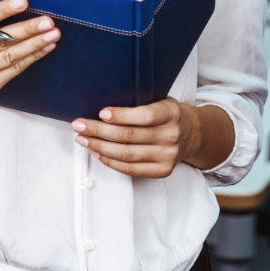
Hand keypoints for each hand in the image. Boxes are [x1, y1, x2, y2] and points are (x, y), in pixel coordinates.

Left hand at [71, 98, 226, 177]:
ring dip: (99, 147)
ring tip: (82, 139)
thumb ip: (140, 101)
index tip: (101, 112)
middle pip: (129, 136)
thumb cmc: (166, 113)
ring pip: (126, 154)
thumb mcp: (160, 99)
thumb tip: (102, 102)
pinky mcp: (162, 171)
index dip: (122, 115)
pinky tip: (96, 152)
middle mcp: (171, 135)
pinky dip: (109, 161)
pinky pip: (130, 169)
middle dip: (99, 130)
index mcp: (171, 112)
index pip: (145, 116)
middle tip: (78, 124)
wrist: (191, 134)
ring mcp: (168, 156)